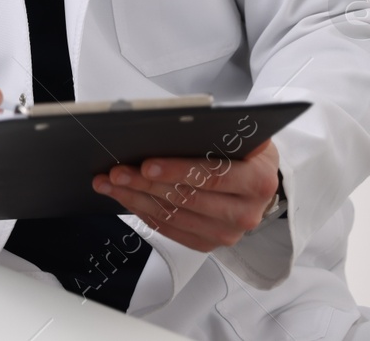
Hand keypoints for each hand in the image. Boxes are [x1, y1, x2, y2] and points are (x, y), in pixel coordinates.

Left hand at [91, 140, 280, 252]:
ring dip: (136, 199)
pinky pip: (170, 230)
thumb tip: (167, 126)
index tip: (146, 164)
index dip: (176, 171)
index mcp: (258, 180)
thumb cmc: (245, 151)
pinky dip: (144, 212)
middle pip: (187, 199)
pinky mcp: (210, 243)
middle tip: (116, 172)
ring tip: (110, 184)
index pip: (212, 176)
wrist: (259, 179)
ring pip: (173, 216)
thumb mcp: (240, 134)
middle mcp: (246, 212)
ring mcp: (228, 232)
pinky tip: (125, 198)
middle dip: (145, 184)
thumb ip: (212, 132)